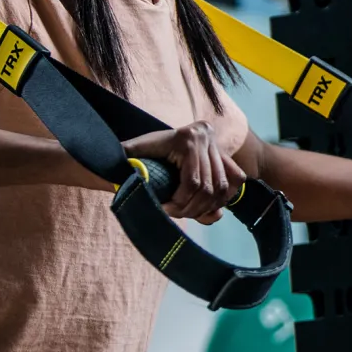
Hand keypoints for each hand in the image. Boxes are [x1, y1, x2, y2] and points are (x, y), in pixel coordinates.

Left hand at [123, 121, 244, 223]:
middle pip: (208, 188)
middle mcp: (207, 139)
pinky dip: (223, 198)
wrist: (164, 137)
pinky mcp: (226, 154)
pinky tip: (206, 206)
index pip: (192, 181)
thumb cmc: (146, 148)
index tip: (165, 209)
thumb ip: (128, 160)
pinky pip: (235, 181)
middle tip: (176, 214)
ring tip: (190, 212)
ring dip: (208, 207)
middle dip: (192, 208)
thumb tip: (116, 176)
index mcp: (187, 138)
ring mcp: (218, 147)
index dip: (180, 203)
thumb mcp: (136, 150)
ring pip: (222, 188)